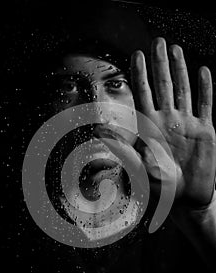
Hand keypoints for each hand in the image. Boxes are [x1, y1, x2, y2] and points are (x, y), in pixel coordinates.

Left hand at [130, 37, 215, 207]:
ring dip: (180, 69)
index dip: (140, 74)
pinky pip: (206, 103)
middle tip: (157, 42)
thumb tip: (98, 130)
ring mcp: (187, 123)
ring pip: (183, 89)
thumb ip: (121, 147)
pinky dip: (205, 87)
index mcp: (150, 126)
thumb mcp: (138, 167)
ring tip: (176, 49)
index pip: (143, 94)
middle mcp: (168, 120)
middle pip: (163, 85)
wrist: (186, 198)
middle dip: (160, 64)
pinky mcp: (205, 130)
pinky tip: (203, 71)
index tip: (137, 54)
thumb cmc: (161, 186)